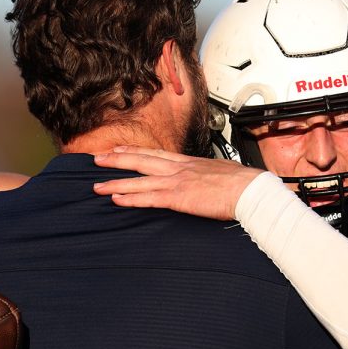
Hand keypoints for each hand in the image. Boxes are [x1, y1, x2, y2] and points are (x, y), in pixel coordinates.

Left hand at [93, 146, 261, 220]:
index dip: (134, 152)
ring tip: (97, 185)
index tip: (118, 150)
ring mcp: (177, 182)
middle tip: (97, 159)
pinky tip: (116, 198)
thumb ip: (206, 176)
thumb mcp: (220, 174)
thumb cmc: (242, 184)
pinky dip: (131, 197)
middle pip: (141, 161)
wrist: (250, 190)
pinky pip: (148, 197)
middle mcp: (179, 169)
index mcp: (189, 163)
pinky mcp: (178, 198)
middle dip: (116, 160)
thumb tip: (206, 180)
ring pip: (139, 179)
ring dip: (116, 181)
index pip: (155, 154)